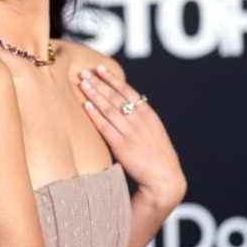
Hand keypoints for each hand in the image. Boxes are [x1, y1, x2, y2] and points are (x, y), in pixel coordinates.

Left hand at [77, 64, 186, 207]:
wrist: (164, 178)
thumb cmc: (158, 155)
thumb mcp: (154, 130)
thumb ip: (141, 118)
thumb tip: (126, 106)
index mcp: (148, 114)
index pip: (127, 91)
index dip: (112, 79)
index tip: (100, 68)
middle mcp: (139, 120)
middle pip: (115, 97)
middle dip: (99, 83)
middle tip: (84, 72)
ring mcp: (130, 132)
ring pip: (109, 108)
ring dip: (94, 94)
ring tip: (82, 83)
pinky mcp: (122, 146)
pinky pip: (106, 127)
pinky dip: (95, 115)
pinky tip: (86, 105)